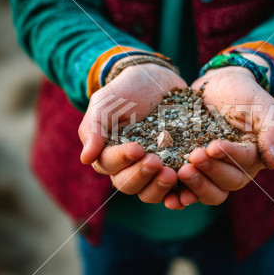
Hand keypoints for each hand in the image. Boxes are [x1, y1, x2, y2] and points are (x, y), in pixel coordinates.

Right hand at [79, 63, 185, 202]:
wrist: (159, 80)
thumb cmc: (128, 90)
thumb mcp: (106, 102)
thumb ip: (94, 128)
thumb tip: (86, 159)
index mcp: (108, 153)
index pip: (109, 165)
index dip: (122, 160)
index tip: (137, 148)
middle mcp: (129, 166)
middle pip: (128, 185)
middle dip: (141, 175)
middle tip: (156, 161)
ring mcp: (153, 169)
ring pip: (150, 193)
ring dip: (159, 188)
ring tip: (172, 174)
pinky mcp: (175, 167)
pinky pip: (176, 189)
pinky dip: (180, 194)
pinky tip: (187, 190)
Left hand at [165, 66, 273, 208]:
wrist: (218, 86)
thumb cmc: (244, 95)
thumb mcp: (263, 107)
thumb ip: (272, 131)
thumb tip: (272, 163)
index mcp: (253, 158)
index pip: (243, 163)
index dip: (228, 157)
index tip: (212, 146)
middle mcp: (235, 171)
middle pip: (226, 183)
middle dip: (209, 171)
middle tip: (193, 157)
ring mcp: (212, 173)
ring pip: (209, 192)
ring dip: (196, 186)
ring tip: (181, 172)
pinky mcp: (193, 170)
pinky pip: (188, 190)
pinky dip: (180, 197)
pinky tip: (169, 199)